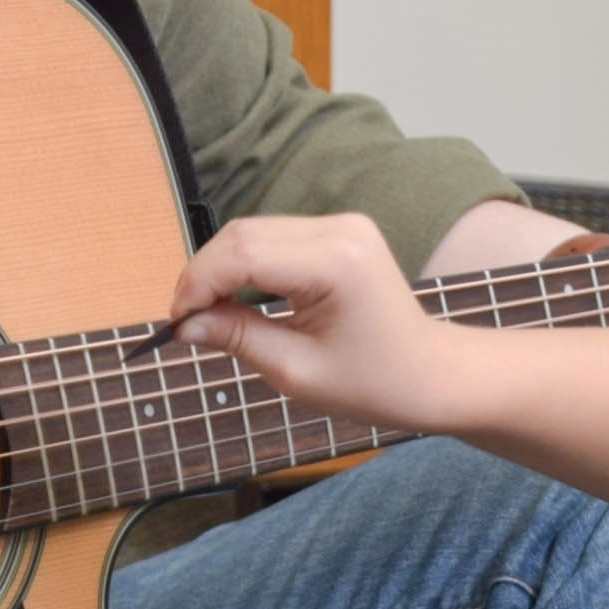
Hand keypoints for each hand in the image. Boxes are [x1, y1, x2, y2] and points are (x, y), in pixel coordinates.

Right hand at [170, 211, 477, 428]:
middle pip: (244, 234)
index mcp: (336, 263)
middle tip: (185, 321)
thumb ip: (238, 338)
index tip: (177, 322)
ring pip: (254, 232)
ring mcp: (342, 225)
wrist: (432, 375)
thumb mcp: (296, 371)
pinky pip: (275, 238)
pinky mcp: (339, 231)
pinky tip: (236, 299)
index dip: (198, 284)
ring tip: (207, 315)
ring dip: (222, 269)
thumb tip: (184, 324)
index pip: (243, 254)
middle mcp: (340, 230)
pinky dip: (246, 265)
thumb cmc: (375, 383)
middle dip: (204, 274)